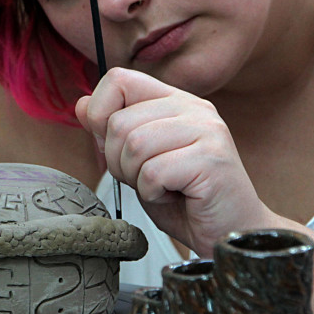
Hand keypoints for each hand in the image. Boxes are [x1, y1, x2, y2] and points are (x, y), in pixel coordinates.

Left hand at [76, 68, 286, 255]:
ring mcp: (206, 130)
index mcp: (175, 101)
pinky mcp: (212, 159)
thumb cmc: (187, 201)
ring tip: (163, 188)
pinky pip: (154, 172)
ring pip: (134, 145)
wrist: (231, 234)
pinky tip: (176, 196)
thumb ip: (113, 133)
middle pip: (119, 121)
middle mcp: (194, 108)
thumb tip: (82, 105)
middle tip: (147, 179)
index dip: (101, 114)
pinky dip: (154, 193)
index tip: (114, 147)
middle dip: (118, 162)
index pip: (119, 79)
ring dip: (137, 179)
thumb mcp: (139, 163)